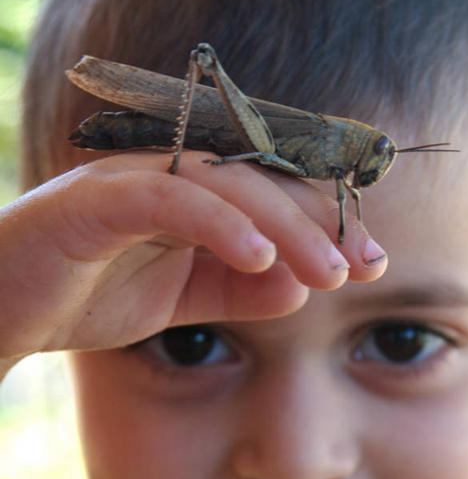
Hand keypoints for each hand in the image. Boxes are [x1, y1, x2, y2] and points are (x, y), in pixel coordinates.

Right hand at [0, 151, 385, 364]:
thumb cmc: (85, 297)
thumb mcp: (179, 301)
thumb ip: (237, 291)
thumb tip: (301, 285)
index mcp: (190, 197)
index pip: (271, 198)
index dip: (325, 224)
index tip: (372, 262)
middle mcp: (167, 176)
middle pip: (262, 183)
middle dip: (321, 223)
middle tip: (368, 264)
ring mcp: (132, 181)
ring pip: (226, 183)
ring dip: (285, 226)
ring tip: (330, 270)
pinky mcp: (97, 199)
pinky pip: (168, 199)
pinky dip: (218, 223)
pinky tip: (261, 257)